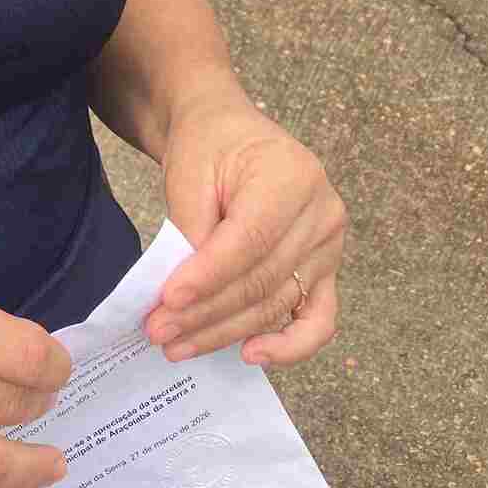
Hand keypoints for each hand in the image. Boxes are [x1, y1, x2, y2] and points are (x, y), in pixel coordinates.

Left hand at [143, 91, 347, 368]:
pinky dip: (291, 346)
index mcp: (292, 176)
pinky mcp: (326, 270)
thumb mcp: (190, 172)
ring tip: (177, 345)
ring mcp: (329, 246)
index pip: (250, 241)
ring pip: (277, 305)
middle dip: (206, 312)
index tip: (167, 300)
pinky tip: (249, 355)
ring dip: (225, 332)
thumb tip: (183, 298)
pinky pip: (318, 319)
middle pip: (262, 280)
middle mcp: (322, 213)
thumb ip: (193, 230)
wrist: (227, 131)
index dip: (208, 276)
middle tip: (158, 330)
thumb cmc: (208, 145)